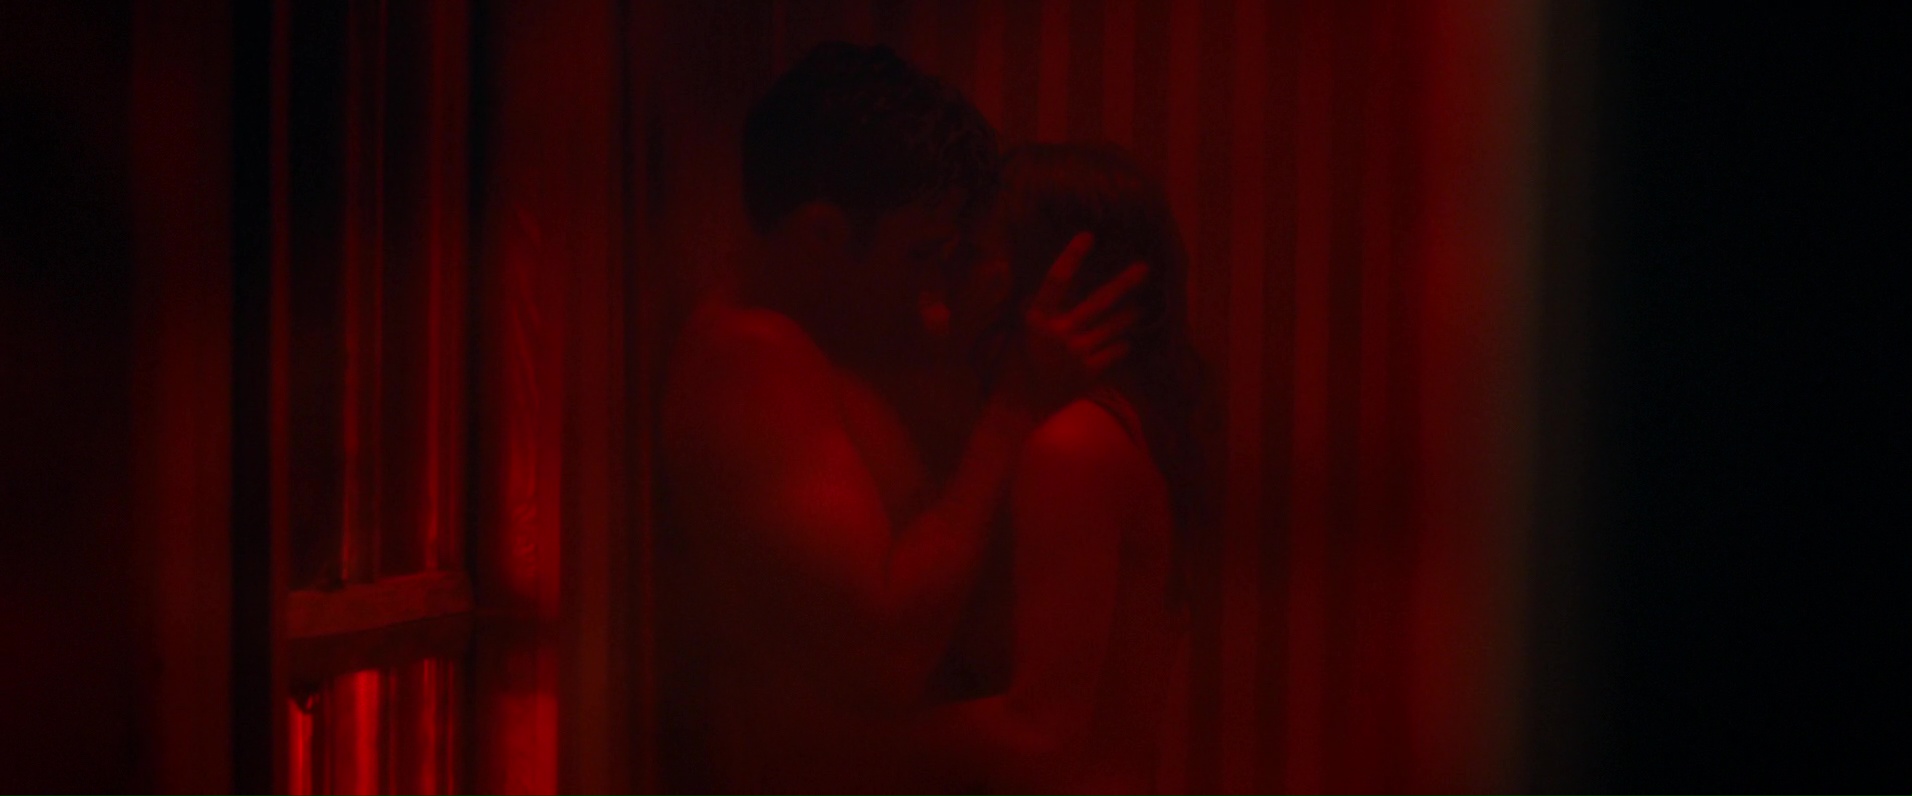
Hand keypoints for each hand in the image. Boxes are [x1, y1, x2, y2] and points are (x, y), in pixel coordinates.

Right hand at [999, 232, 1146, 414]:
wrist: (1022, 410)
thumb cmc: (1016, 367)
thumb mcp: (1012, 331)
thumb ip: (1019, 302)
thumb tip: (1005, 266)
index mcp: (1035, 319)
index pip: (1055, 281)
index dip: (1071, 257)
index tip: (1088, 236)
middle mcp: (1058, 334)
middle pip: (1097, 302)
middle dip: (1123, 284)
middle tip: (1145, 268)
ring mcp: (1075, 354)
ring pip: (1112, 328)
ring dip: (1129, 316)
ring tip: (1142, 307)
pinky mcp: (1088, 373)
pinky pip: (1114, 353)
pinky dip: (1122, 346)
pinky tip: (1126, 342)